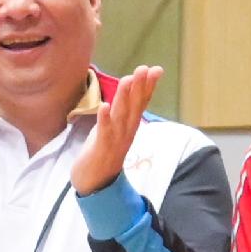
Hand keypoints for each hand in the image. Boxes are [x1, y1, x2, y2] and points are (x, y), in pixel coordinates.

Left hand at [70, 64, 161, 193]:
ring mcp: (115, 140)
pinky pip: (104, 132)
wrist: (95, 182)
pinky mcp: (101, 147)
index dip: (148, 86)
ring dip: (124, 97)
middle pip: (134, 106)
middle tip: (144, 68)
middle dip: (139, 87)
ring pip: (121, 116)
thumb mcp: (116, 128)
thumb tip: (128, 92)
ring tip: (127, 79)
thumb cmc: (104, 151)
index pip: (141, 103)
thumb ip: (122, 112)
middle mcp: (127, 131)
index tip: (156, 70)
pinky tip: (104, 106)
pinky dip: (105, 119)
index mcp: (130, 126)